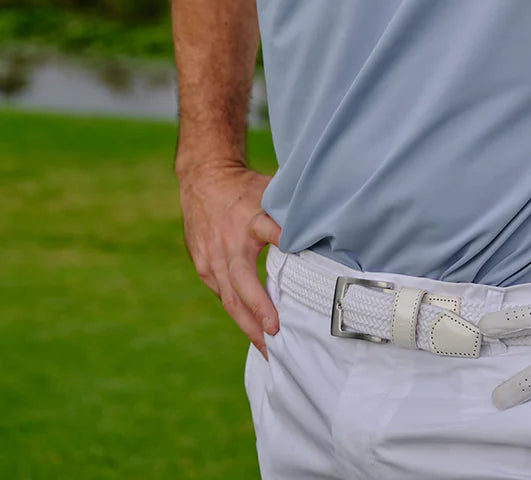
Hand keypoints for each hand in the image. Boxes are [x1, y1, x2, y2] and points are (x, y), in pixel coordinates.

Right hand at [178, 163, 281, 356]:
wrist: (203, 181)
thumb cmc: (245, 188)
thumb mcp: (269, 188)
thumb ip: (291, 210)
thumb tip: (328, 224)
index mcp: (249, 218)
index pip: (267, 229)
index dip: (281, 239)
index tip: (293, 256)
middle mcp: (227, 243)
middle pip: (241, 282)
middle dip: (258, 310)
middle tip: (276, 333)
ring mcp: (211, 259)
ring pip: (230, 299)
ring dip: (248, 325)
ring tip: (268, 350)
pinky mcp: (203, 268)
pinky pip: (223, 296)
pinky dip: (238, 314)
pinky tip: (253, 333)